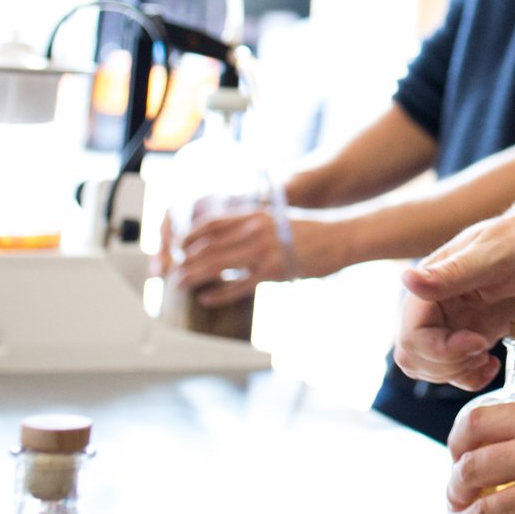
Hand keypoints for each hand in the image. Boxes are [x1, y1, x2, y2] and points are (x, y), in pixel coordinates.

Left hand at [168, 211, 339, 305]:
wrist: (342, 237)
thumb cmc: (314, 231)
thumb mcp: (280, 220)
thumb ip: (256, 227)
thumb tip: (234, 240)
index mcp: (255, 215)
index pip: (212, 223)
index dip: (189, 235)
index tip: (178, 247)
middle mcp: (255, 230)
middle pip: (207, 245)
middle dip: (184, 260)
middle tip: (172, 271)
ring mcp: (263, 250)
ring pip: (216, 264)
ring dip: (193, 276)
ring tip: (180, 285)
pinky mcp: (273, 271)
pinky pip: (238, 285)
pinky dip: (218, 293)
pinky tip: (206, 298)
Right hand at [394, 212, 514, 389]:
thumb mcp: (495, 256)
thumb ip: (452, 274)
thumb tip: (406, 279)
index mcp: (432, 283)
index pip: (412, 335)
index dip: (440, 349)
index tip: (479, 341)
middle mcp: (436, 304)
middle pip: (414, 355)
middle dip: (446, 364)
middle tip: (482, 351)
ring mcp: (454, 321)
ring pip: (430, 366)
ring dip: (455, 373)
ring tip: (487, 358)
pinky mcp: (474, 333)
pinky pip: (456, 369)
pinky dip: (469, 377)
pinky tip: (493, 364)